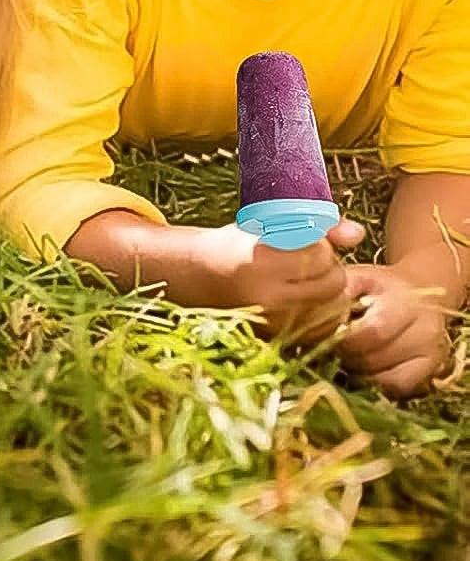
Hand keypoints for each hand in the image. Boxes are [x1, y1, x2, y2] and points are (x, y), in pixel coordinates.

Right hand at [200, 219, 363, 343]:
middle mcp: (266, 295)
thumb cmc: (238, 244)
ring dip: (326, 290)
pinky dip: (321, 311)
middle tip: (305, 261)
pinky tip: (304, 299)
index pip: (321, 253)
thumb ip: (320, 226)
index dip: (318, 244)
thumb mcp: (271, 224)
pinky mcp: (277, 337)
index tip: (300, 241)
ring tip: (303, 279)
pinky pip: (323, 326)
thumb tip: (359, 235)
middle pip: (333, 281)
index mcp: (260, 260)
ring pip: (333, 305)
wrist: (201, 276)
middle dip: (327, 268)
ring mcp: (272, 320)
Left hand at [337, 264, 451, 397]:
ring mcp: (432, 354)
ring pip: (385, 379)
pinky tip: (362, 371)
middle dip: (345, 356)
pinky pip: (398, 388)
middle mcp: (425, 331)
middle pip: (374, 359)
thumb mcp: (359, 278)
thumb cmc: (379, 287)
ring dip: (357, 372)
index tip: (324, 335)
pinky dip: (375, 384)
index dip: (342, 339)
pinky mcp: (430, 371)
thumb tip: (323, 314)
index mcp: (406, 304)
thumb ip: (341, 292)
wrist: (415, 293)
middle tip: (330, 347)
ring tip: (345, 356)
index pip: (372, 333)